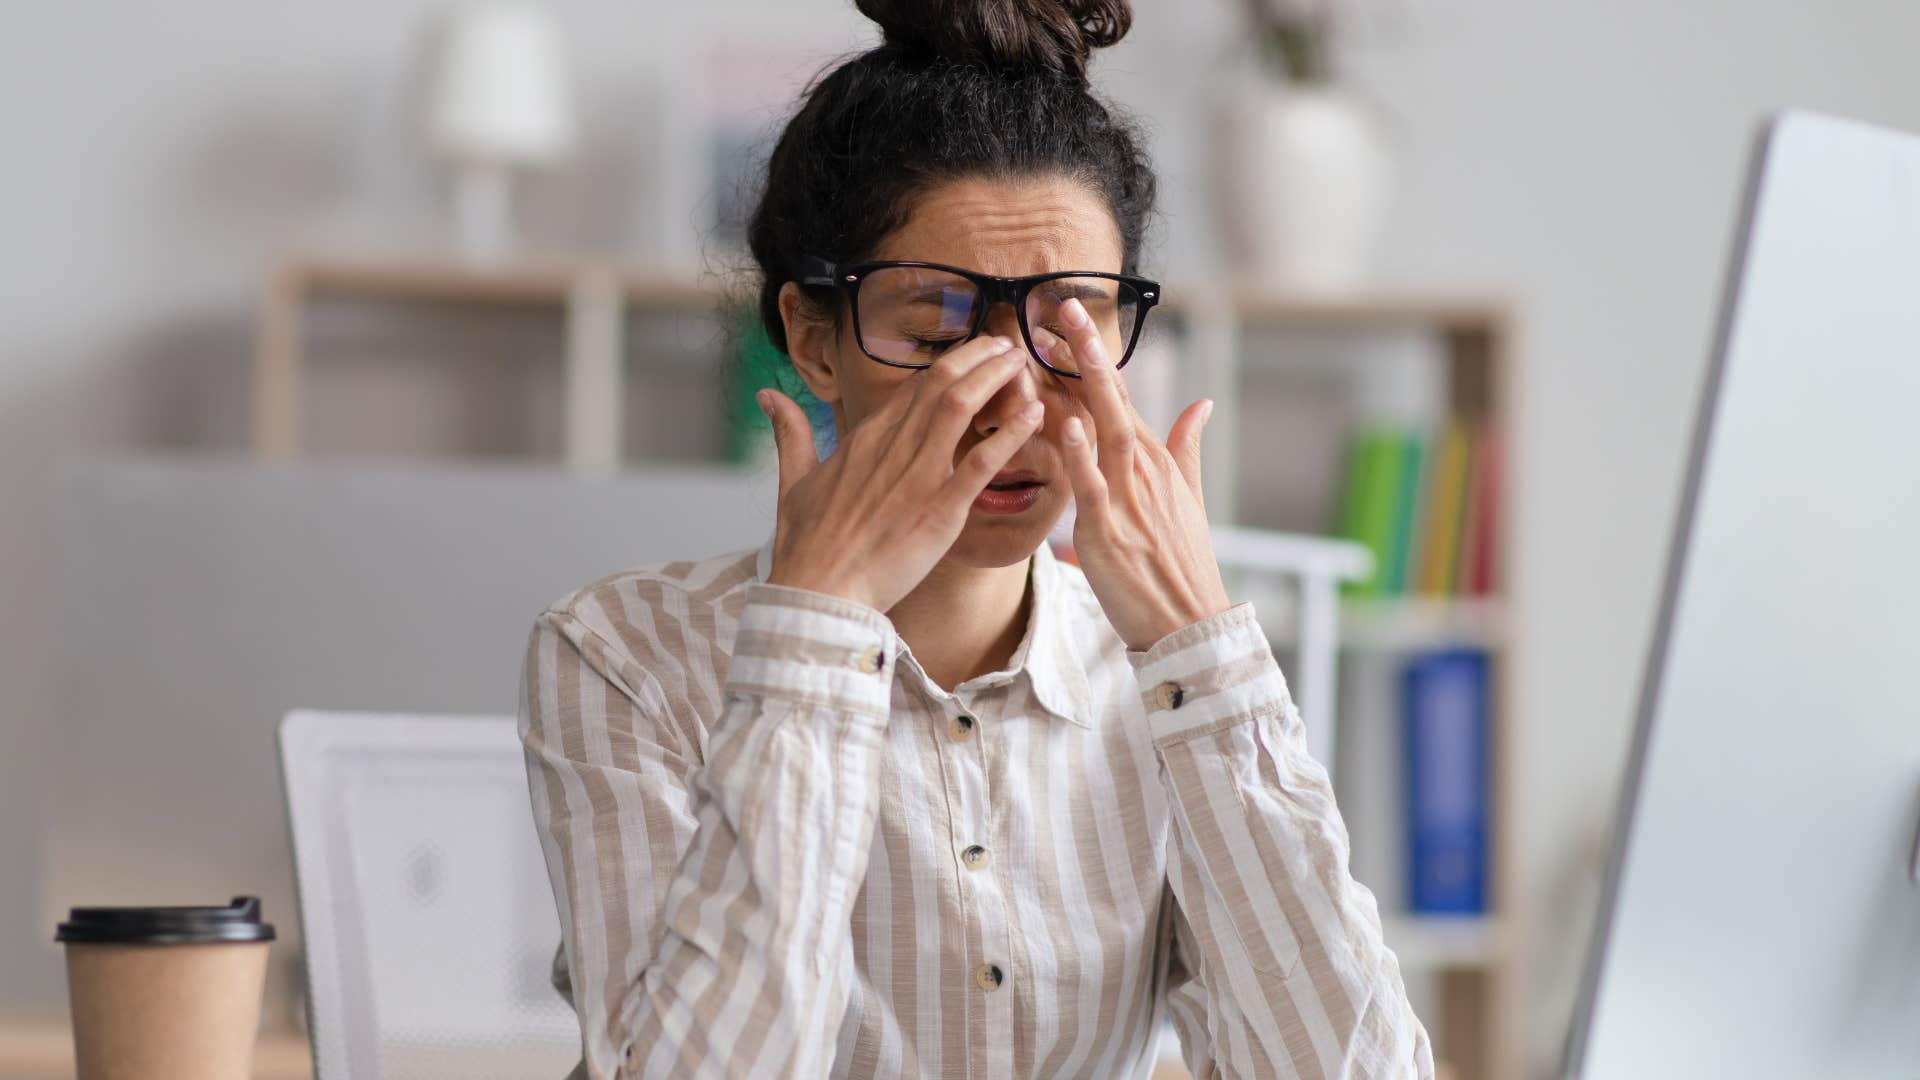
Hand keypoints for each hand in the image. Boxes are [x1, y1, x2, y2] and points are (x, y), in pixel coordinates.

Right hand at [756, 334, 1043, 612]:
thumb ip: (790, 433)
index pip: (914, 387)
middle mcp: (892, 446)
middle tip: (1007, 342)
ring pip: (961, 406)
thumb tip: (767, 395)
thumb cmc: (807, 545)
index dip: (949, 365)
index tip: (974, 353)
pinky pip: (983, 462)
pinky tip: (1036, 415)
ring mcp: (918, 475)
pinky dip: (1011, 434)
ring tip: (1021, 361)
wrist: (820, 591)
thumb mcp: (794, 481)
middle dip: (979, 355)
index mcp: (864, 439)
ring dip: (995, 377)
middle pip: (942, 382)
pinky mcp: (940, 509)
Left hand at [1038, 299, 1230, 651]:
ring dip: (1079, 384)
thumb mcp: (1189, 497)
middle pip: (1111, 399)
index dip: (1091, 357)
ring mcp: (1128, 498)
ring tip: (1055, 344)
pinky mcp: (1108, 531)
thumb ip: (1186, 446)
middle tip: (1058, 307)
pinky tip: (1065, 424)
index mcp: (1155, 460)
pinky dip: (1080, 454)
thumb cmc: (1181, 564)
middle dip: (1084, 351)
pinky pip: (1092, 486)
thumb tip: (1200, 403)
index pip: (1119, 396)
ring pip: (1102, 429)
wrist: (1189, 622)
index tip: (1065, 320)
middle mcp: (1143, 470)